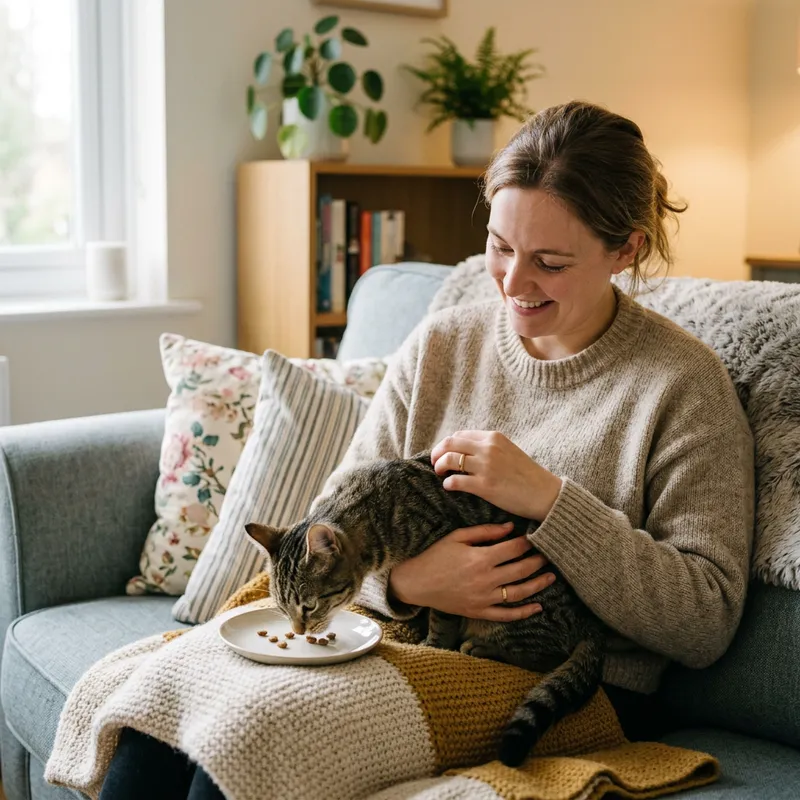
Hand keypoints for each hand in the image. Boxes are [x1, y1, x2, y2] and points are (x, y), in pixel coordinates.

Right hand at [388, 522, 555, 620]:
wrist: (416, 583)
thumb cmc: (435, 556)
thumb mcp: (458, 537)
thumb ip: (485, 532)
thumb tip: (511, 528)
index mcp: (481, 558)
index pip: (514, 549)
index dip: (528, 543)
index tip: (536, 537)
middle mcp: (486, 579)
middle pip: (521, 569)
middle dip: (538, 561)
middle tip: (549, 555)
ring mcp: (484, 598)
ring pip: (519, 593)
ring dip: (538, 585)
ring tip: (551, 577)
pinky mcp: (480, 612)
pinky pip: (506, 615)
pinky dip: (523, 613)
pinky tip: (537, 607)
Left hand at [430, 430, 562, 520]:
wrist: (545, 494)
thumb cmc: (527, 475)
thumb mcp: (509, 450)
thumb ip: (489, 447)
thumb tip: (465, 450)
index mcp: (494, 437)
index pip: (459, 435)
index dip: (447, 445)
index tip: (444, 453)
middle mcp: (488, 448)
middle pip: (449, 444)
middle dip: (437, 453)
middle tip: (435, 463)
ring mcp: (486, 466)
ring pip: (449, 460)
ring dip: (439, 467)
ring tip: (441, 474)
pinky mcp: (485, 486)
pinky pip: (455, 481)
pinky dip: (448, 483)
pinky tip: (450, 487)